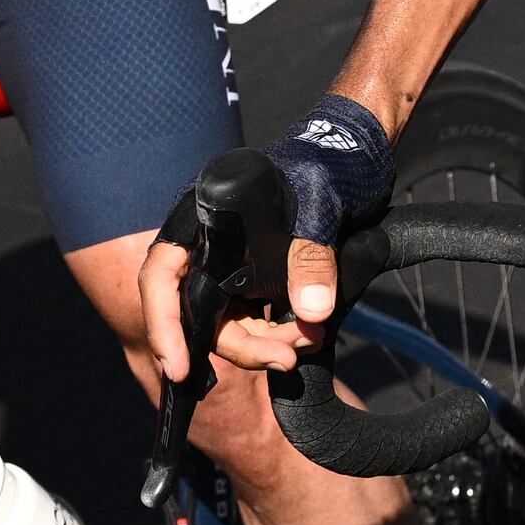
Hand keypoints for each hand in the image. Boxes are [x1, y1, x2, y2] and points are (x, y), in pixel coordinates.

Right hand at [138, 98, 390, 387]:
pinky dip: (279, 334)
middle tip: (285, 358)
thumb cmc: (331, 164)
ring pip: (230, 322)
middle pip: (200, 311)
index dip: (163, 324)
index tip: (179, 368)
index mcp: (205, 214)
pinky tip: (309, 337)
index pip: (164, 274)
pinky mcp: (259, 277)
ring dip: (265, 343)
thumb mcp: (323, 202)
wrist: (360, 157)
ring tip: (307, 343)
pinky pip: (256, 319)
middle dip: (241, 344)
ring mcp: (234, 263)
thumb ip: (313, 255)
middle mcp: (210, 242)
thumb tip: (312, 311)